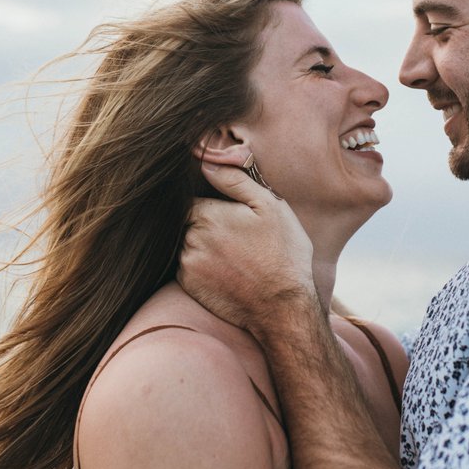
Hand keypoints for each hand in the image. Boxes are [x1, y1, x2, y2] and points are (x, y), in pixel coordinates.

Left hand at [179, 162, 316, 332]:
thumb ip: (234, 181)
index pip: (189, 198)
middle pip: (187, 221)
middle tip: (236, 237)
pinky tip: (228, 271)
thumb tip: (204, 160)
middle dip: (205, 224)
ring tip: (234, 255)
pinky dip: (202, 266)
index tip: (225, 211)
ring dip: (203, 245)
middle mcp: (190, 238)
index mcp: (206, 214)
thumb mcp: (269, 207)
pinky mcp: (189, 286)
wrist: (283, 307)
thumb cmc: (282, 253)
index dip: (207, 202)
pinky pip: (187, 267)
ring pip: (186, 244)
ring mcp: (187, 264)